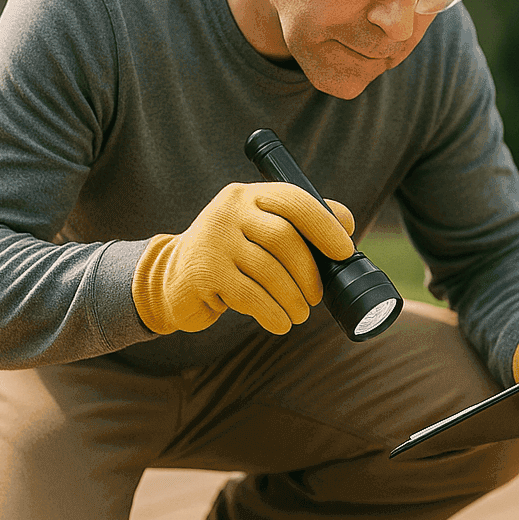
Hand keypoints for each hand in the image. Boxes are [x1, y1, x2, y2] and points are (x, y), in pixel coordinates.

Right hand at [132, 182, 354, 334]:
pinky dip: (272, 313)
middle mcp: (228, 211)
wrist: (172, 280)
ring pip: (269, 270)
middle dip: (308, 273)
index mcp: (248, 196)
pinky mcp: (203, 272)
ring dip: (292, 299)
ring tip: (299, 314)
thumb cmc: (231, 257)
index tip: (345, 252)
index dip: (324, 225)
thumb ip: (300, 223)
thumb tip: (346, 222)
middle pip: (284, 238)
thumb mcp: (260, 232)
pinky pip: (250, 296)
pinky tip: (279, 323)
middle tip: (315, 297)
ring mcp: (213, 240)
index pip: (293, 200)